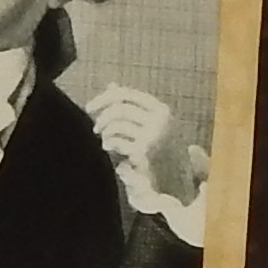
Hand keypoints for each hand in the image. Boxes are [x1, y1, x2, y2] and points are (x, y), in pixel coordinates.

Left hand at [83, 85, 211, 247]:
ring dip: (105, 132)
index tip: (90, 108)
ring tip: (106, 141)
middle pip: (118, 108)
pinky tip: (110, 149)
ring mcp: (152, 135)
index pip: (127, 94)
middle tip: (96, 129)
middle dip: (101, 117)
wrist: (177, 182)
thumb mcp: (152, 125)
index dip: (104, 98)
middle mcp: (159, 120)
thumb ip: (132, 106)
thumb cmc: (161, 152)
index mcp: (161, 110)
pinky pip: (116, 141)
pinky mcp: (143, 152)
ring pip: (116, 124)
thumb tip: (111, 85)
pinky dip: (109, 143)